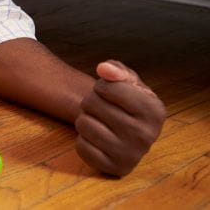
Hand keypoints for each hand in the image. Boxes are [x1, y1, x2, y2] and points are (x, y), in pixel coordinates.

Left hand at [74, 60, 165, 175]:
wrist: (125, 130)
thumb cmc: (125, 100)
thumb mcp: (127, 80)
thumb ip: (116, 70)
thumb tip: (103, 69)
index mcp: (155, 111)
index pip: (108, 87)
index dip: (101, 86)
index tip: (106, 91)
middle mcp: (147, 135)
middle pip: (92, 104)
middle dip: (91, 101)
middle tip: (101, 108)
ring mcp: (132, 155)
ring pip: (83, 124)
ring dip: (85, 119)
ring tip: (98, 121)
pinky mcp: (115, 169)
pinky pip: (81, 147)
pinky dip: (84, 140)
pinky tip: (97, 139)